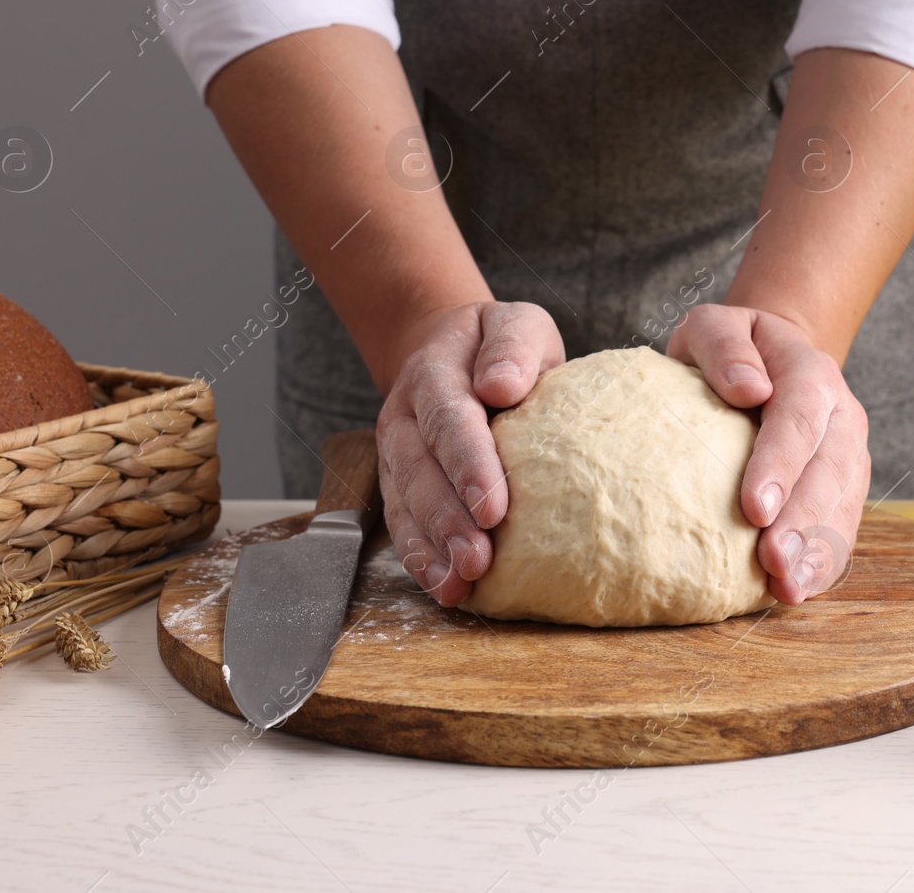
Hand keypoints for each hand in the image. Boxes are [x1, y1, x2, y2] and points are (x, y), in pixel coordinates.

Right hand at [376, 301, 564, 605]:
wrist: (451, 353)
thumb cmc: (499, 347)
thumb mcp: (517, 324)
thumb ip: (512, 346)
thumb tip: (502, 385)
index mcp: (434, 373)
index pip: (448, 419)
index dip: (467, 464)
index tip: (493, 506)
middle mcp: (405, 416)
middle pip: (419, 470)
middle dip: (447, 519)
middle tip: (478, 560)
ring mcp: (396, 454)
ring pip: (404, 504)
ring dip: (431, 547)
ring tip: (460, 584)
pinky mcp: (399, 485)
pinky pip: (403, 524)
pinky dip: (421, 559)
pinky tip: (445, 589)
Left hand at [667, 305, 869, 602]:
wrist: (769, 360)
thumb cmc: (729, 349)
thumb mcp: (714, 325)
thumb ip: (723, 346)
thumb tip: (747, 388)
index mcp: (810, 372)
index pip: (800, 418)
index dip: (781, 464)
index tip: (754, 508)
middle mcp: (841, 415)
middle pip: (828, 470)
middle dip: (802, 520)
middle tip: (772, 562)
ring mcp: (848, 454)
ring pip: (842, 505)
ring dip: (817, 550)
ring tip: (787, 587)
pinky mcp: (845, 487)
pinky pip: (842, 527)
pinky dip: (824, 562)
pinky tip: (798, 590)